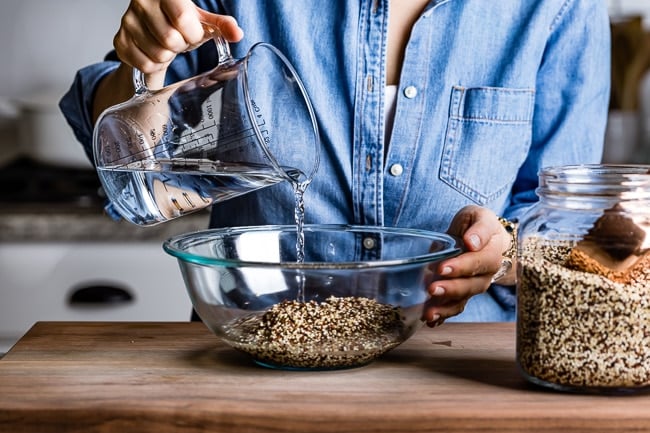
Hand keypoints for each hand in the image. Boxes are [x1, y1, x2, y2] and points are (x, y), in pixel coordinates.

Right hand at [114, 0, 243, 88]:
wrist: (152, 31)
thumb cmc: (179, 23)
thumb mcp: (202, 20)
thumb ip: (221, 25)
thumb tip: (237, 34)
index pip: (182, 19)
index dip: (193, 33)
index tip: (193, 33)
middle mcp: (141, 2)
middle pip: (170, 39)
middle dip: (181, 46)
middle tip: (179, 41)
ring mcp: (127, 21)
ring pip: (158, 54)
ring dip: (168, 56)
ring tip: (168, 46)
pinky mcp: (120, 41)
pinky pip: (144, 64)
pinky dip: (155, 64)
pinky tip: (155, 53)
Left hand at [422, 205, 512, 326]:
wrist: (481, 238)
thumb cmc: (478, 225)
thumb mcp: (479, 216)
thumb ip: (479, 228)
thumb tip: (471, 242)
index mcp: (492, 253)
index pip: (479, 262)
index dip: (462, 266)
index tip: (443, 267)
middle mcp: (485, 274)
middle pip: (472, 285)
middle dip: (451, 289)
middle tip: (432, 289)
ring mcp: (473, 287)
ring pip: (463, 300)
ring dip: (445, 308)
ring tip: (428, 313)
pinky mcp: (462, 294)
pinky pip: (455, 308)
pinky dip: (443, 316)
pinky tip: (430, 321)